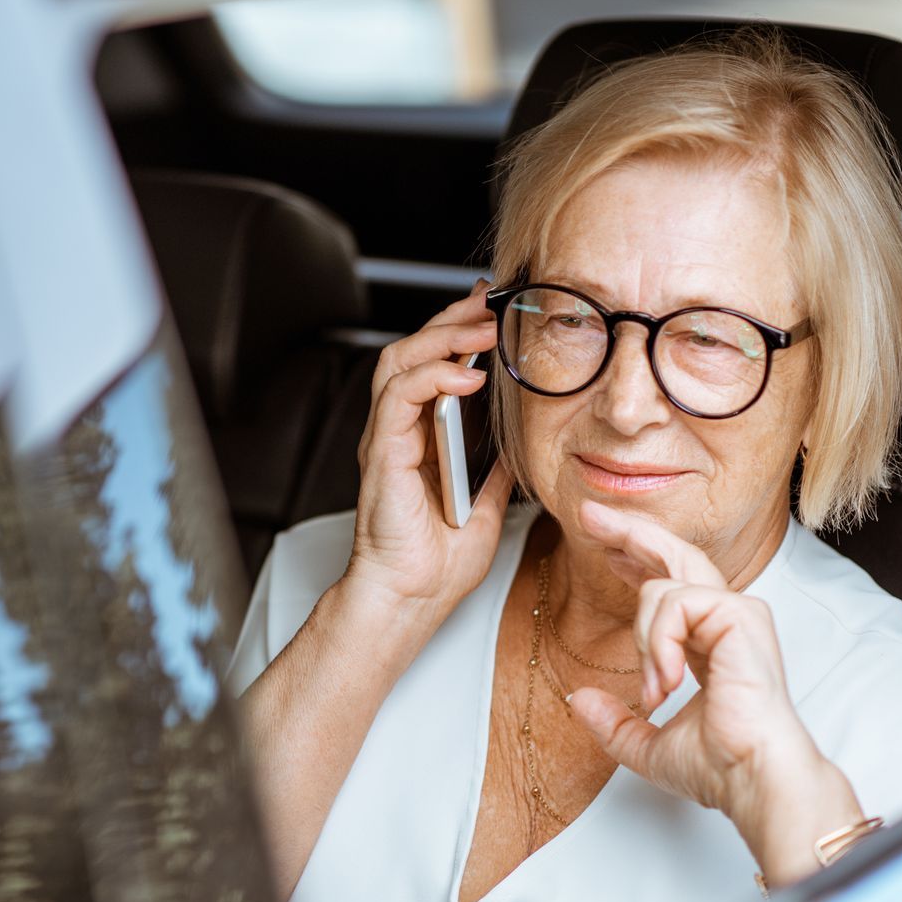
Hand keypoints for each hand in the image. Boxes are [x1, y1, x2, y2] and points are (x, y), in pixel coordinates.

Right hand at [342, 281, 516, 636]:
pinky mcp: (381, 453)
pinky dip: (431, 376)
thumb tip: (520, 447)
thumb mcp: (486, 507)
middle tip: (489, 301)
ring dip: (441, 337)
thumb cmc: (436, 565)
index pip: (431, 366)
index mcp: (418, 441)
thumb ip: (495, 472)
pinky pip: (398, 396)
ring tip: (482, 329)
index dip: (459, 332)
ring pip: (399, 362)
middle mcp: (396, 433)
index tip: (493, 309)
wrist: (410, 600)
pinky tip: (466, 374)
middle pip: (413, 351)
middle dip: (452, 320)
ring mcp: (385, 440)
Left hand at [565, 500, 862, 885]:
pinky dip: (659, 644)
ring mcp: (737, 614)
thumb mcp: (648, 746)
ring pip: (663, 588)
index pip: (670, 585)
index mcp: (709, 643)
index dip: (635, 561)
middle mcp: (726, 620)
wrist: (752, 778)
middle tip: (586, 512)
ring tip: (655, 691)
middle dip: (628, 531)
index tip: (606, 549)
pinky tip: (667, 680)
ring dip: (645, 642)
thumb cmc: (719, 767)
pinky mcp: (740, 615)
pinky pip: (676, 604)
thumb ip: (614, 724)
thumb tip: (577, 700)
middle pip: (674, 554)